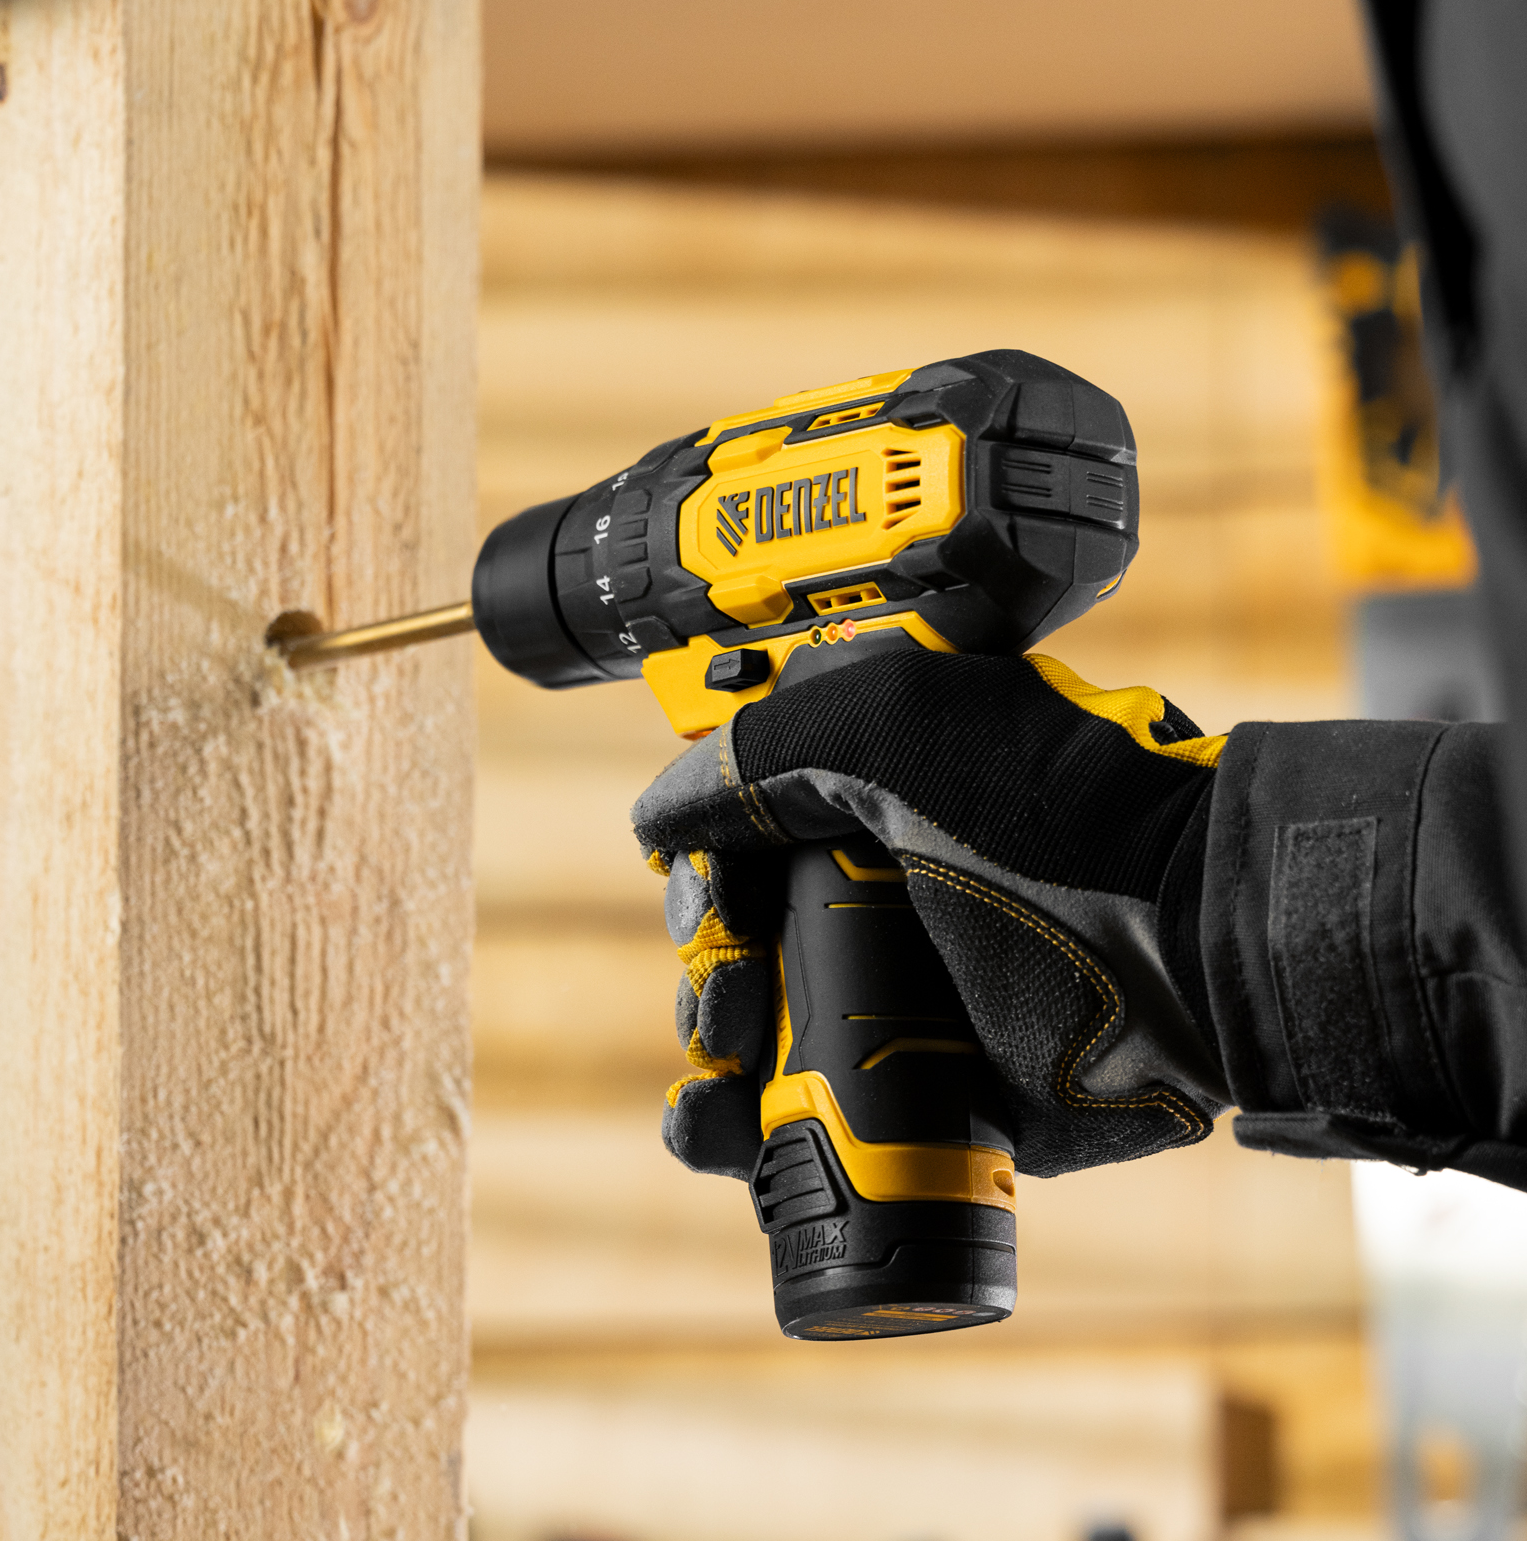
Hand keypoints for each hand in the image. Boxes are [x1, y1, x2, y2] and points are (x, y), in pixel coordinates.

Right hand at [634, 647, 1232, 1180]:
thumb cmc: (1057, 816)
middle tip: (729, 976)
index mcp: (869, 799)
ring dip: (707, 1035)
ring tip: (726, 1044)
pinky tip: (707, 1121)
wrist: (1194, 946)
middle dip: (705, 955)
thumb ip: (763, 743)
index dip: (705, 854)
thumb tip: (657, 816)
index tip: (706, 882)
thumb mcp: (897, 723)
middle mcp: (878, 894)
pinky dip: (731, 1127)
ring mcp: (899, 997)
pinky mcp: (917, 1093)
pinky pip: (795, 1117)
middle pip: (736, 931)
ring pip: (753, 1027)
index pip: (742, 825)